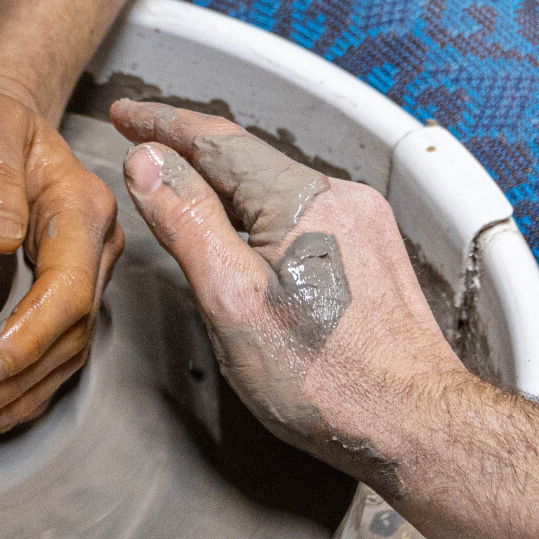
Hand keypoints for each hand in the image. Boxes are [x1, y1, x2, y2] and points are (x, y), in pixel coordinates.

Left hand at [0, 89, 123, 438]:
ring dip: (20, 396)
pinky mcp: (67, 291)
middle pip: (71, 333)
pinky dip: (27, 390)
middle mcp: (95, 246)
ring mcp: (86, 272)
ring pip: (68, 353)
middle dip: (18, 381)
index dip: (30, 339)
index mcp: (82, 208)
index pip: (69, 289)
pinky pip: (59, 353)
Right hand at [109, 98, 467, 492]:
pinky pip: (302, 214)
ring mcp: (362, 224)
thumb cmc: (327, 379)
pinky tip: (241, 229)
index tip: (123, 114)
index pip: (217, 140)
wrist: (415, 424)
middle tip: (138, 142)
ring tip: (180, 182)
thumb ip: (188, 223)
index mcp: (303, 200)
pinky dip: (258, 210)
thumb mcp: (233, 301)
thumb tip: (147, 161)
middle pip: (248, 160)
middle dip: (189, 150)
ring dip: (223, 182)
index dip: (161, 123)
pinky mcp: (371, 252)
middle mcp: (340, 197)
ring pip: (275, 187)